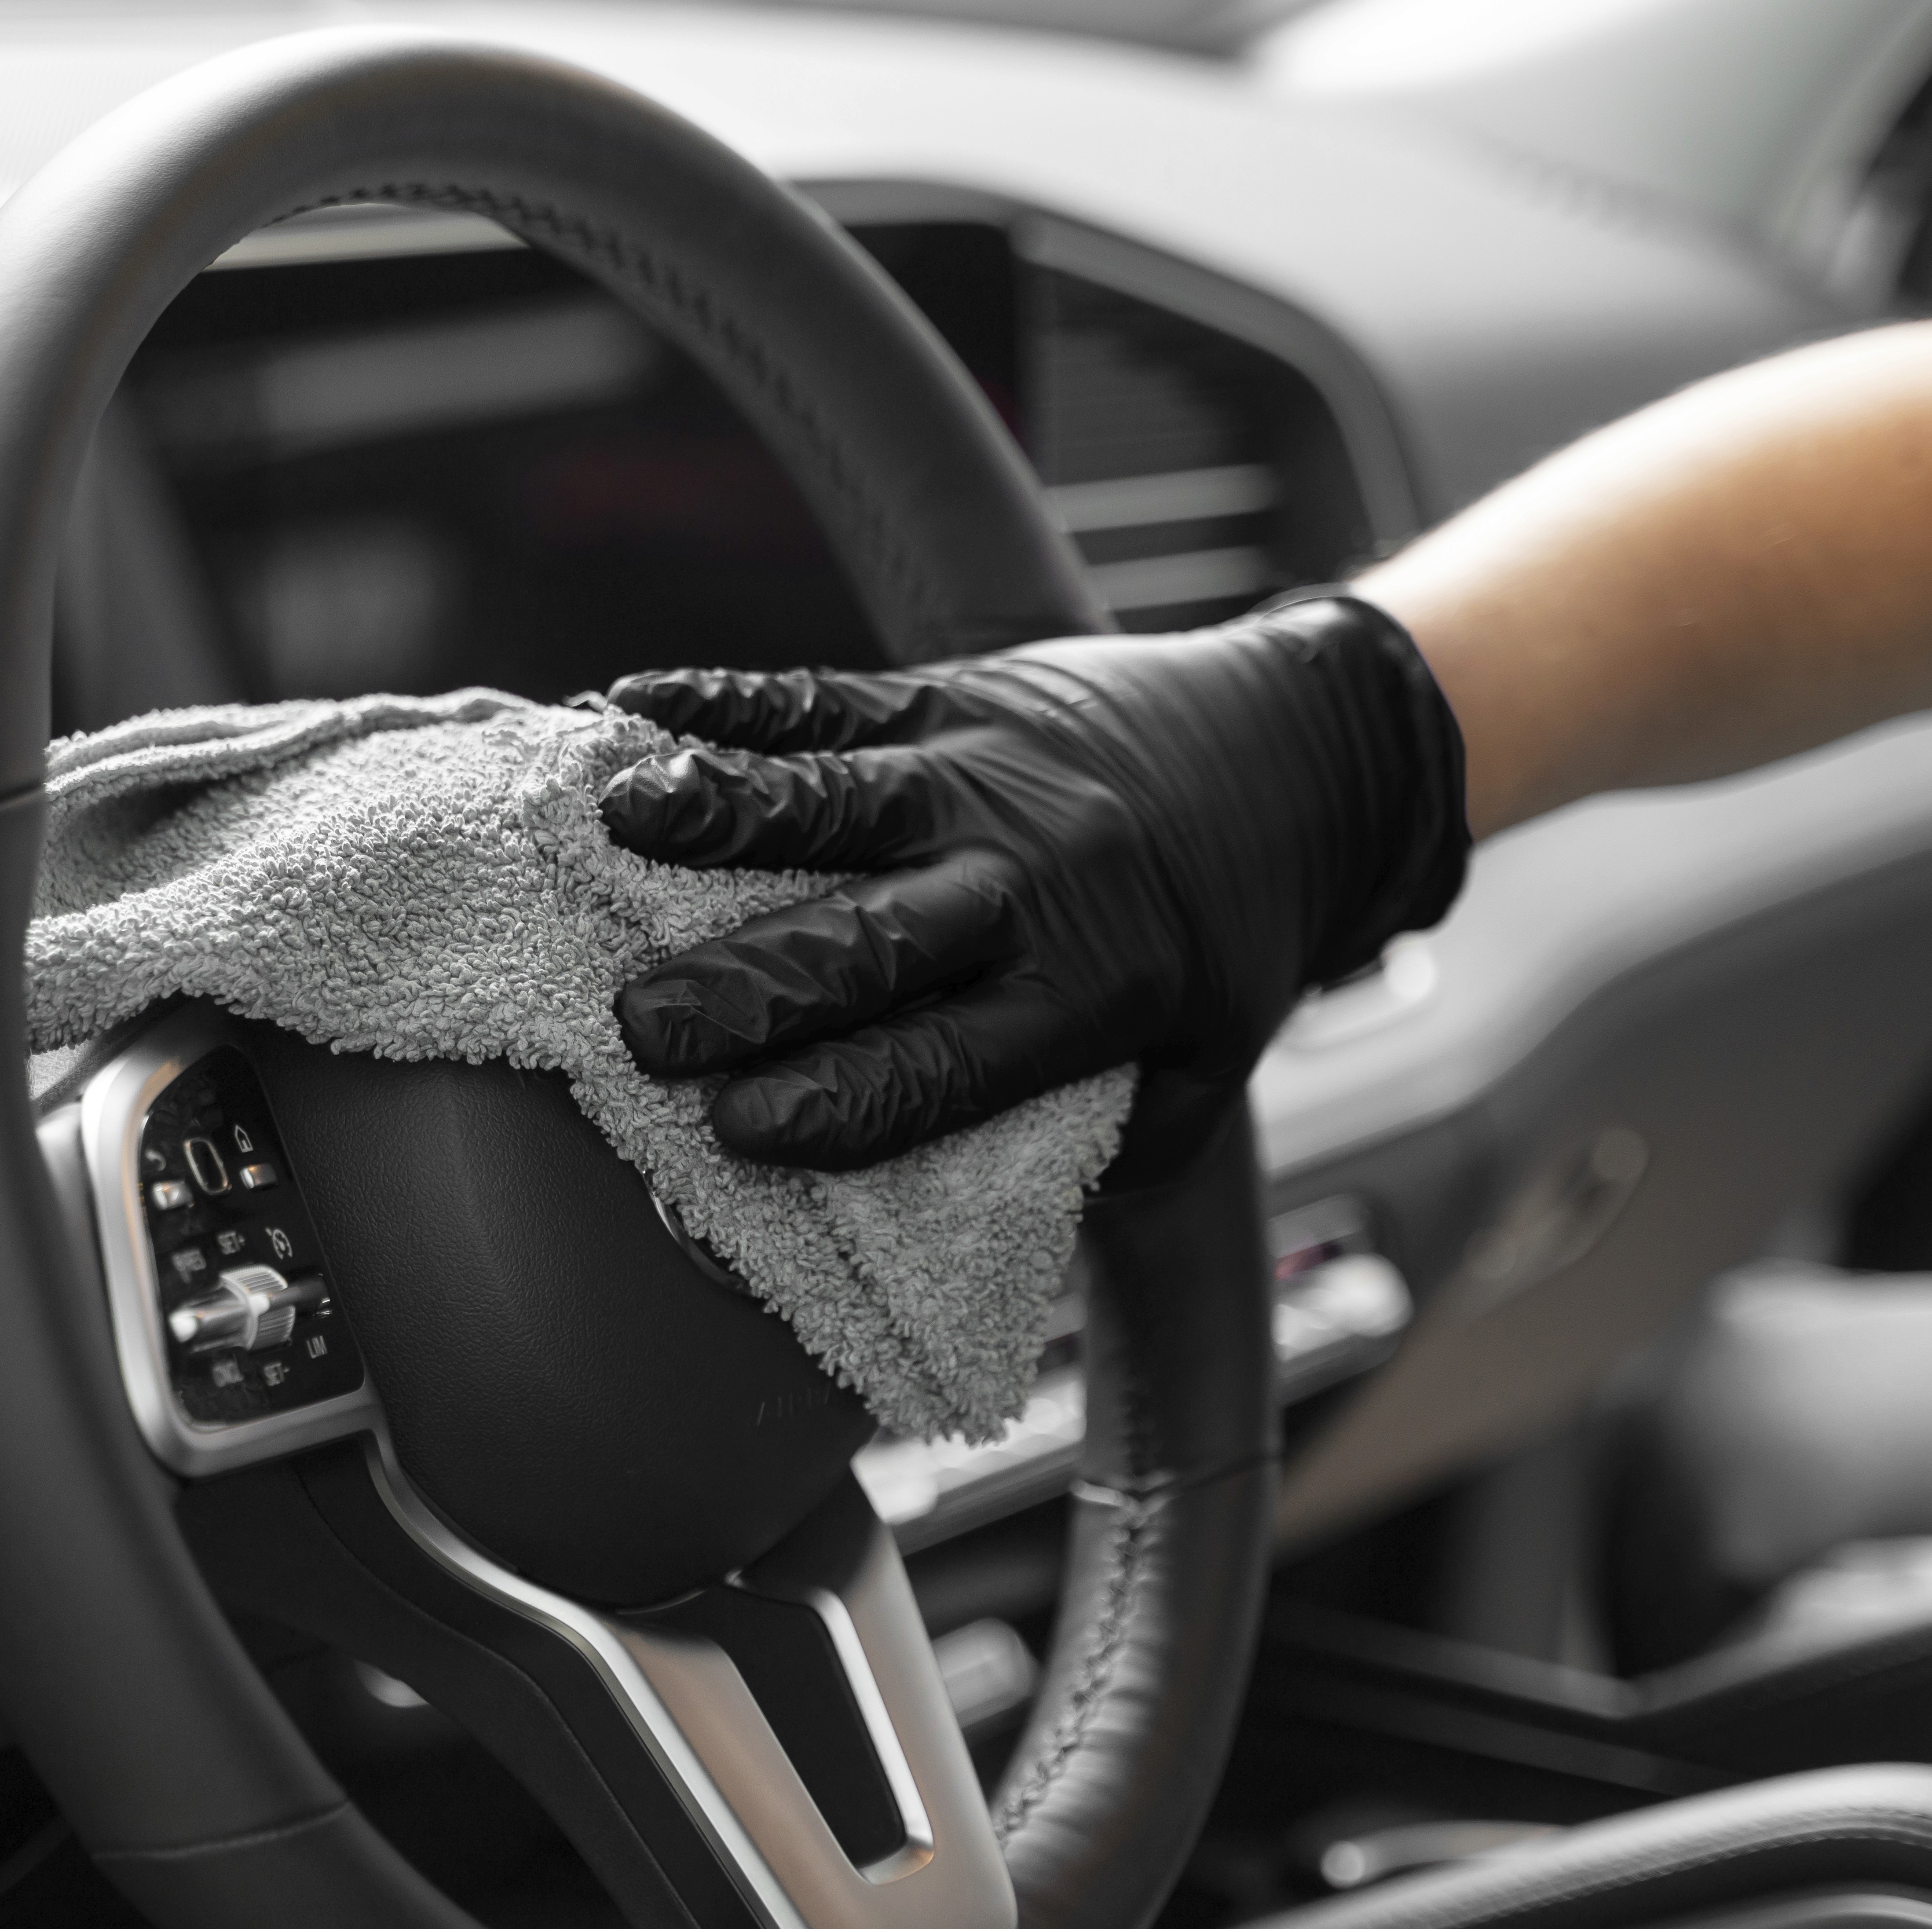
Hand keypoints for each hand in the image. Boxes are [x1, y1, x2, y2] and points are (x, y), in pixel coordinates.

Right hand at [600, 593, 1469, 1168]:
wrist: (1310, 752)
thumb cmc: (1231, 932)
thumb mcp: (1206, 1065)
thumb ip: (1105, 1148)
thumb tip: (977, 1230)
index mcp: (1091, 987)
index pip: (945, 1066)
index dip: (840, 1104)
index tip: (739, 1131)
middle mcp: (1032, 878)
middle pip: (872, 938)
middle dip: (750, 987)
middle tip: (643, 1030)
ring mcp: (984, 775)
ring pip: (837, 796)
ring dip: (721, 811)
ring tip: (621, 822)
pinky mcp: (955, 695)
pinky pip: (826, 698)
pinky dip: (725, 704)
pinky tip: (635, 711)